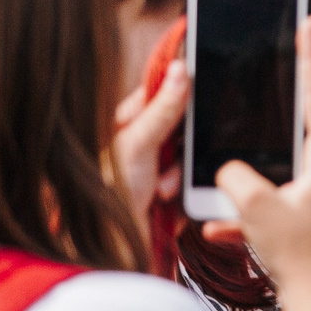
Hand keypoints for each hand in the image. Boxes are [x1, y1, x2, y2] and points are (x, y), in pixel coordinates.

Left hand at [111, 62, 186, 222]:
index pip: (164, 93)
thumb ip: (163, 109)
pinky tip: (165, 202)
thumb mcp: (138, 143)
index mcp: (128, 122)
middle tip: (171, 159)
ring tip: (161, 191)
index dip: (183, 95)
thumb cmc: (110, 192)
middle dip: (183, 148)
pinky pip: (193, 180)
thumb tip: (180, 68)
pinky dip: (184, 192)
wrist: (112, 242)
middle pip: (185, 127)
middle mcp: (142, 141)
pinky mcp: (168, 189)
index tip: (200, 96)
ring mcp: (155, 166)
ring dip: (181, 175)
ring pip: (192, 156)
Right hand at [208, 17, 310, 295]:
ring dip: (250, 171)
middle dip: (276, 104)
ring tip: (228, 163)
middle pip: (298, 125)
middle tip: (271, 67)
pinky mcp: (306, 221)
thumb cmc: (296, 252)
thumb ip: (234, 176)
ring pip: (277, 168)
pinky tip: (217, 229)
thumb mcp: (257, 206)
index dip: (309, 57)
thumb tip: (227, 168)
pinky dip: (243, 213)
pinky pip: (268, 205)